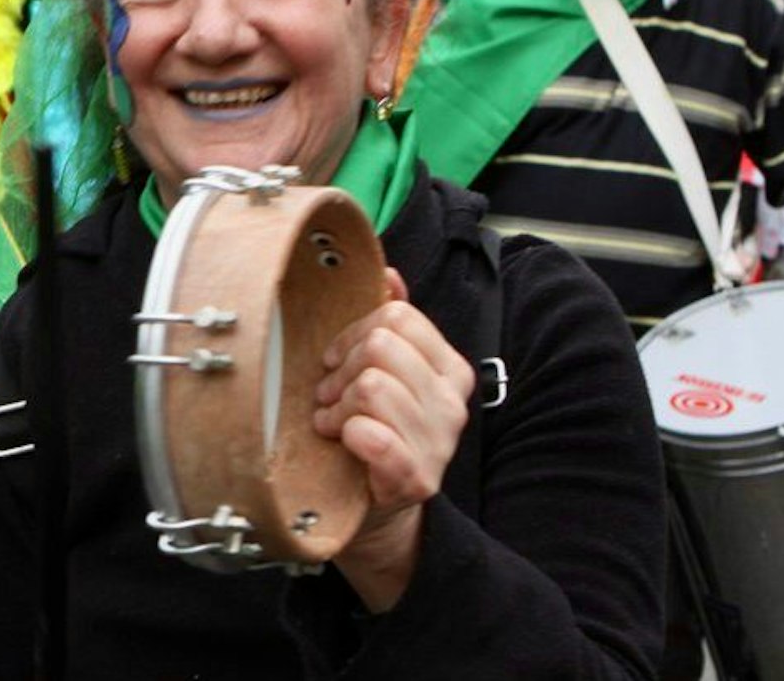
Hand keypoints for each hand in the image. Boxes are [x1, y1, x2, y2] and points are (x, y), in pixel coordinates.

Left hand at [312, 268, 474, 611]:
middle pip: (379, 345)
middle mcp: (453, 402)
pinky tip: (346, 443)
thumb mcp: (382, 373)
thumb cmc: (373, 433)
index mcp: (449, 368)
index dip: (351, 333)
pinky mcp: (416, 478)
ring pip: (370, 386)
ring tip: (334, 423)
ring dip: (337, 406)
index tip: (336, 361)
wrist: (376, 510)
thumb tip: (388, 272)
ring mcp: (439, 441)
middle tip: (330, 397)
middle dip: (340, 370)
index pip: (397, 315)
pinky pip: (372, 436)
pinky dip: (348, 436)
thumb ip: (389, 323)